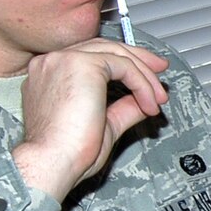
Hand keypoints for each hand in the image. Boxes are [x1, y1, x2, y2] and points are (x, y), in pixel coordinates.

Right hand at [13, 38, 168, 199]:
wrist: (53, 162)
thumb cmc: (66, 153)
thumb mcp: (102, 124)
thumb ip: (122, 108)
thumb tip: (141, 100)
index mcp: (50, 75)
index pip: (91, 56)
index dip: (121, 63)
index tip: (144, 76)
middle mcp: (54, 62)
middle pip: (104, 48)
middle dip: (138, 59)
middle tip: (159, 72)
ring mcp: (65, 59)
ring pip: (117, 54)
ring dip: (144, 76)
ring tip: (159, 97)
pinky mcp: (83, 63)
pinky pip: (124, 66)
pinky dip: (142, 84)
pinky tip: (149, 103)